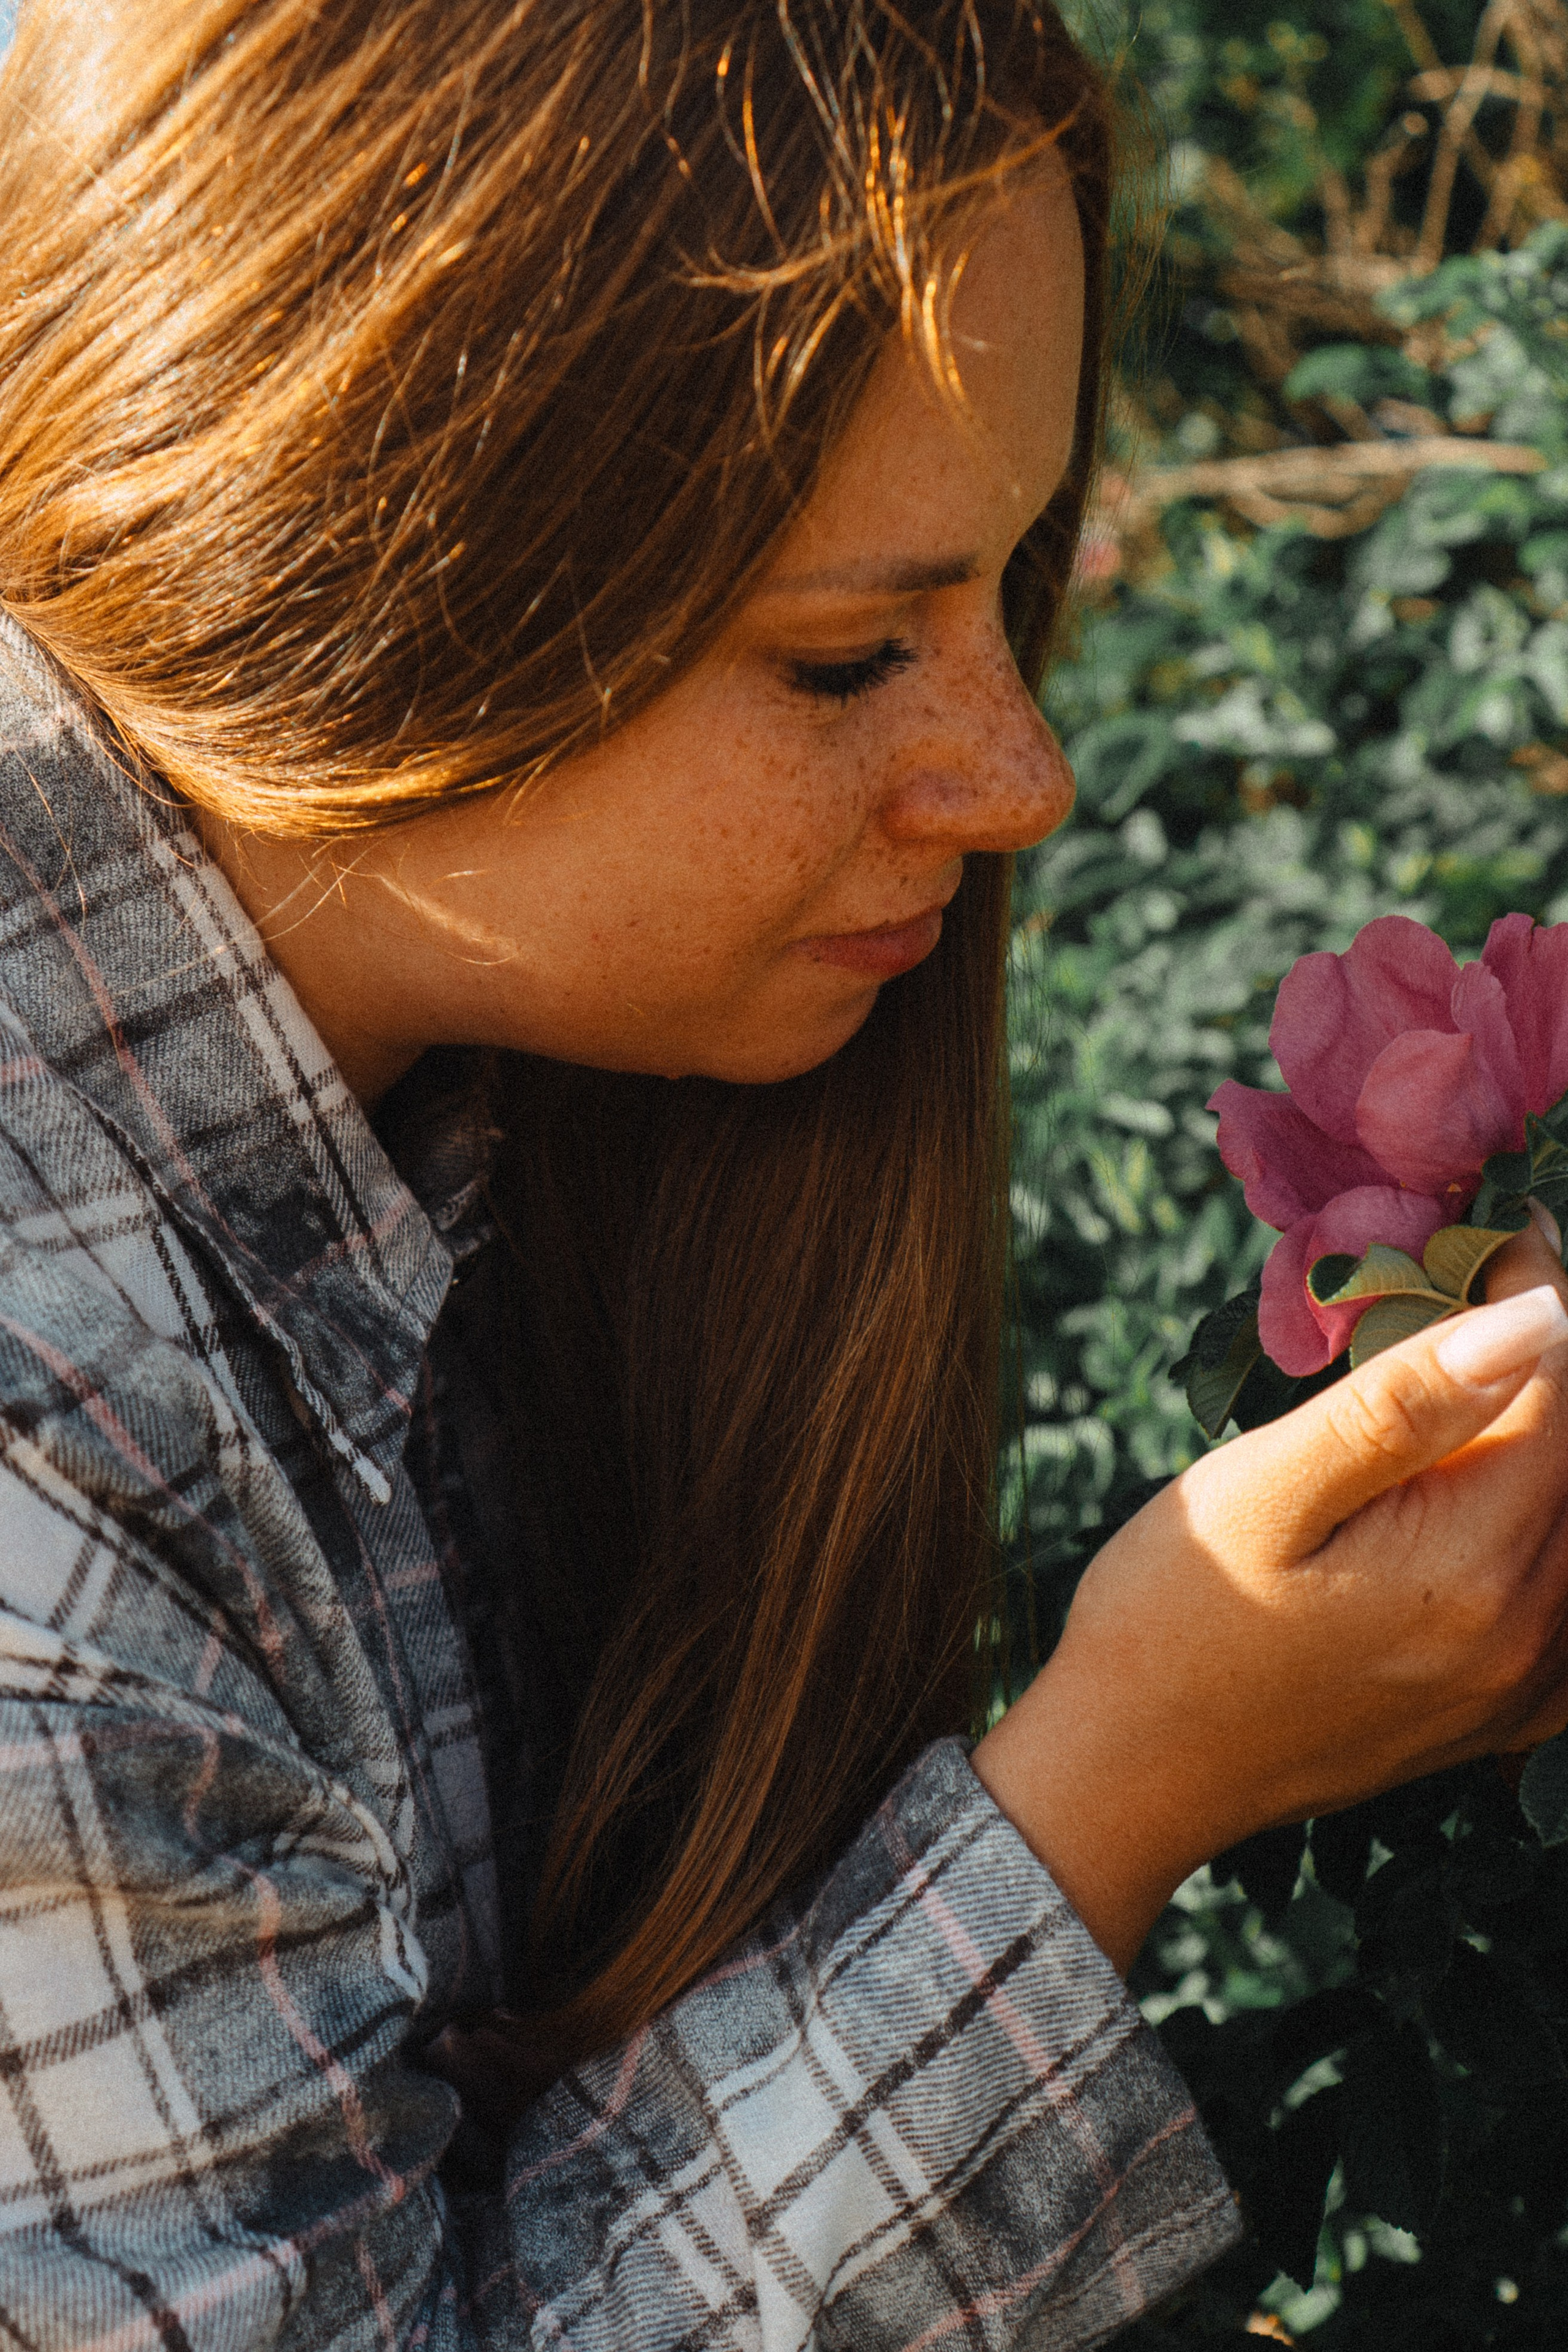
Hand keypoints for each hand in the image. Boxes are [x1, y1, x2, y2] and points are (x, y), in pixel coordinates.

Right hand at [972, 1222, 1567, 1977]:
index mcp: (1472, 1564)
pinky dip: (1554, 1541)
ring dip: (1543, 1440)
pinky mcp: (1497, 1715)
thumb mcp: (1264, 1490)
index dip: (1536, 1291)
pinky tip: (1508, 1510)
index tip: (1496, 1227)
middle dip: (1540, 1362)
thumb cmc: (1172, 1618)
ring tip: (1474, 1385)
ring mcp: (1517, 1685)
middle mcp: (1523, 1632)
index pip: (1557, 1388)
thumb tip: (1540, 1316)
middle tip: (1469, 1290)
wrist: (1129, 1774)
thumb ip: (1402, 1405)